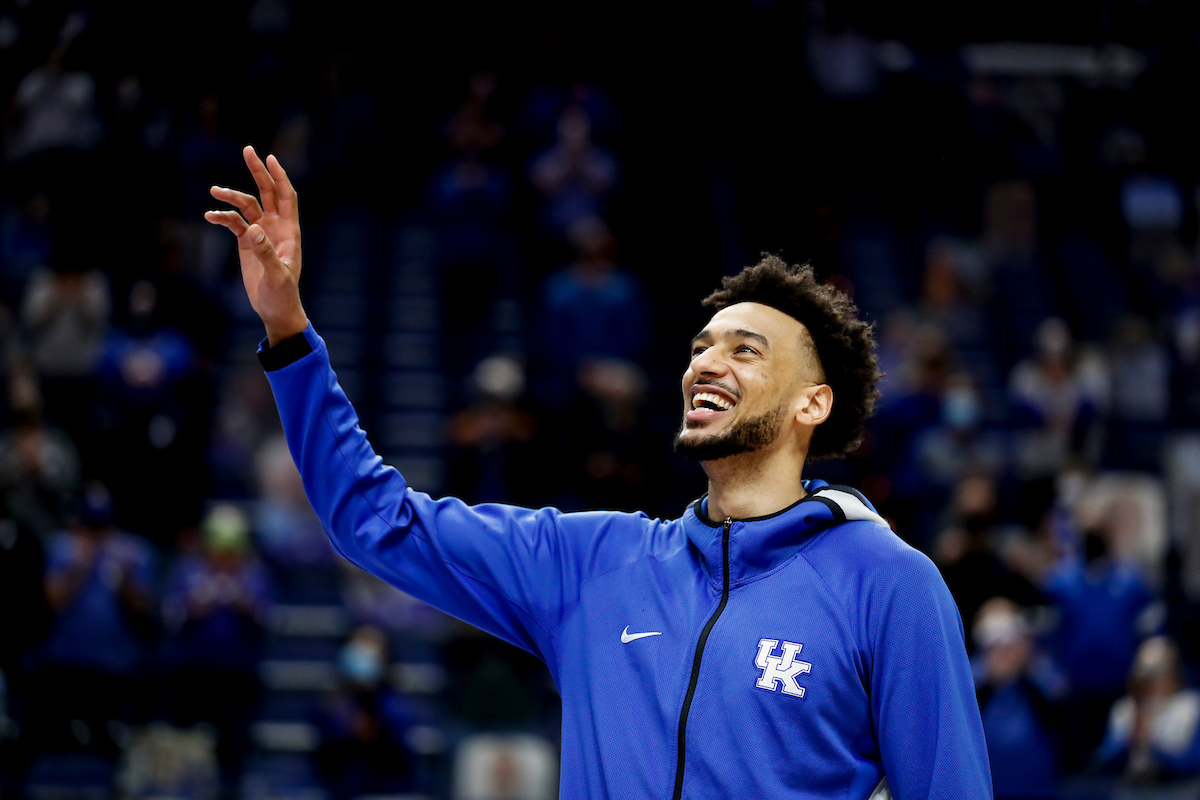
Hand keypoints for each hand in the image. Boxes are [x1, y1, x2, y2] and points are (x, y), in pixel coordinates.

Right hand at [206, 146, 307, 344]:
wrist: (275, 309)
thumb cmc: (283, 294)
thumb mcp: (277, 275)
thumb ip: (266, 252)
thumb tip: (253, 229)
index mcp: (289, 231)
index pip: (286, 196)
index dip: (279, 177)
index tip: (270, 158)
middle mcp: (276, 227)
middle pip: (267, 192)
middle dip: (257, 172)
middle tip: (247, 150)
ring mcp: (260, 233)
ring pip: (246, 206)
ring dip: (231, 197)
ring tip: (214, 191)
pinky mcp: (247, 243)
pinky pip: (233, 223)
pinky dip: (222, 217)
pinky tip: (210, 216)